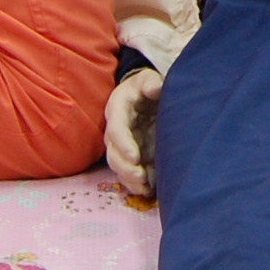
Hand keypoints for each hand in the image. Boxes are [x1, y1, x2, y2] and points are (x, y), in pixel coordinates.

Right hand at [103, 69, 161, 197]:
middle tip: (140, 176)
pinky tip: (147, 190)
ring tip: (144, 187)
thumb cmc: (146, 85)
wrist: (145, 93)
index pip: (116, 129)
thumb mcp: (147, 78)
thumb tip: (156, 88)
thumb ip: (151, 82)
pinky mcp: (131, 155)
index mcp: (118, 110)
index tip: (135, 158)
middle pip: (113, 153)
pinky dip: (135, 184)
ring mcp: (122, 145)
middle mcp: (115, 130)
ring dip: (129, 178)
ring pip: (118, 166)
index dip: (124, 144)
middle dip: (125, 167)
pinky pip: (127, 173)